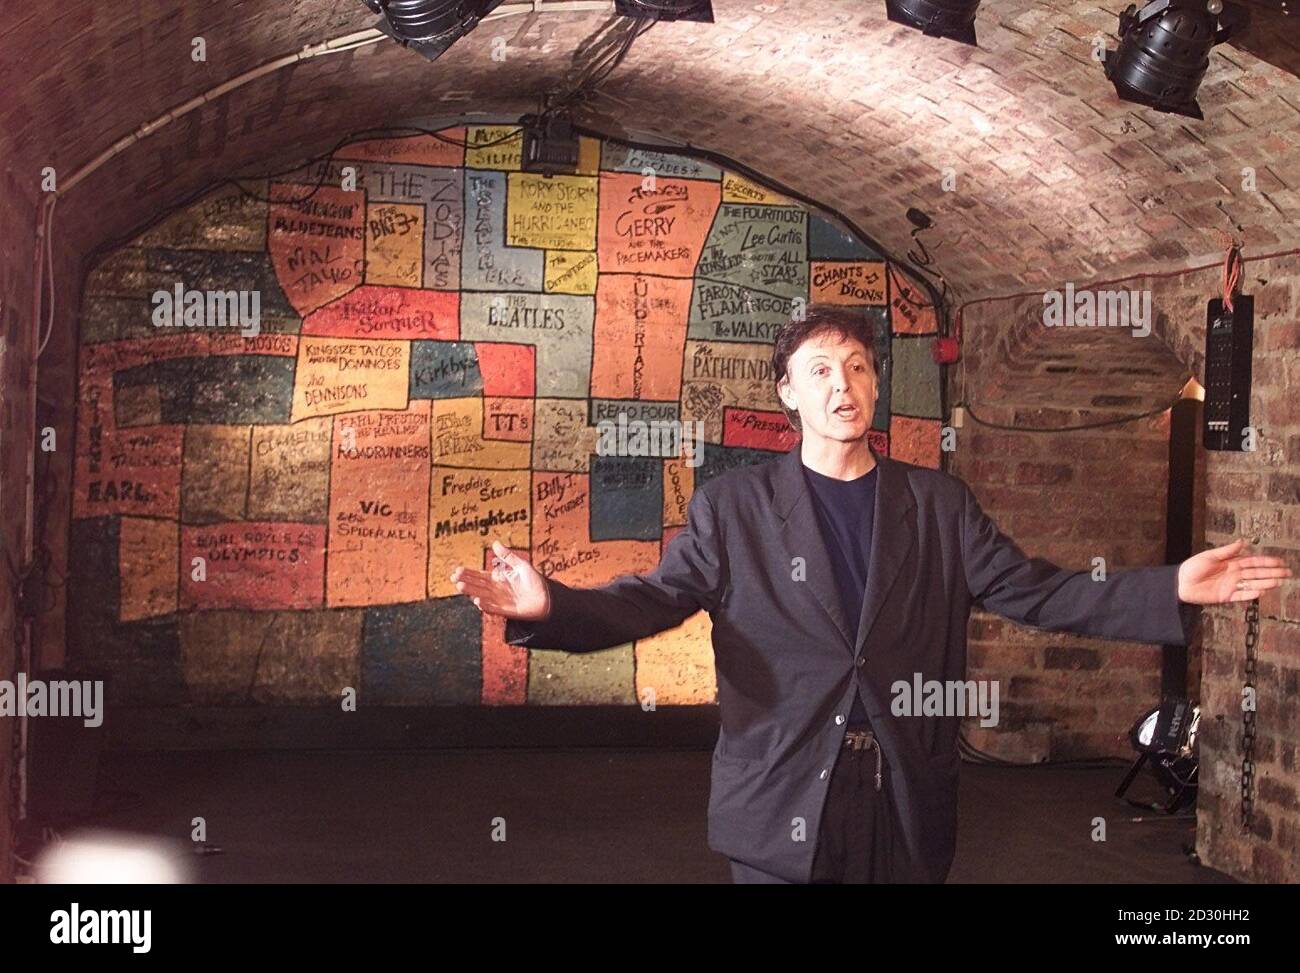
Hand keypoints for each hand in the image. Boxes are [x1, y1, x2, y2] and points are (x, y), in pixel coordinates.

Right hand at [450, 539, 550, 620]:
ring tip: (460, 586)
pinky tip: (477, 601)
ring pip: (482, 596)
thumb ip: (507, 556)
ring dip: (471, 592)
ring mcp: (500, 601)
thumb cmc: (536, 581)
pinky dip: (485, 606)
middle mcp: (496, 591)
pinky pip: (493, 609)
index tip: (457, 570)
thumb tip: (495, 542)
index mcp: (498, 579)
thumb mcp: (521, 565)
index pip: (480, 576)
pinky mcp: (507, 611)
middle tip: (454, 577)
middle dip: (465, 582)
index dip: (468, 573)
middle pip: (477, 586)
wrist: (548, 597)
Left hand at [1177, 538, 1292, 604]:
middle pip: (1257, 573)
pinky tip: (1261, 592)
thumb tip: (1242, 541)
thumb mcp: (1209, 556)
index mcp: (1232, 563)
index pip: (1253, 562)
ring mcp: (1231, 585)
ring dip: (1266, 583)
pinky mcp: (1226, 596)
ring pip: (1253, 584)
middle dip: (1272, 572)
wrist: (1180, 583)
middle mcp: (1234, 574)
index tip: (1280, 561)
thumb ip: (1227, 551)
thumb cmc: (1192, 568)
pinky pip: (1241, 595)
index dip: (1267, 562)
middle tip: (1287, 573)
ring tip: (1279, 582)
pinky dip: (1251, 594)